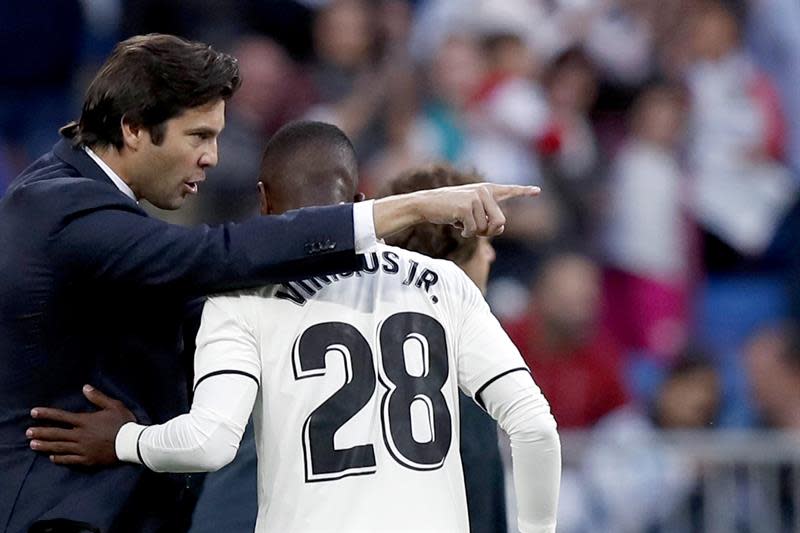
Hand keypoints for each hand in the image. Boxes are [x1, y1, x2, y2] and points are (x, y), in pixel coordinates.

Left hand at [27, 384, 135, 465]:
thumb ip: (98, 397)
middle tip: (27, 432)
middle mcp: (80, 435)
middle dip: (41, 432)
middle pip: (56, 433)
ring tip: (32, 445)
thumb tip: (85, 387)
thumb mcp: (114, 405)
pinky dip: (59, 459)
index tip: (33, 412)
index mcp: (85, 421)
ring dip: (45, 445)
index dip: (46, 414)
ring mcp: (83, 449)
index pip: (61, 416)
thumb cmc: (124, 423)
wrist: (131, 443)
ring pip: (59, 447)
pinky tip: (51, 458)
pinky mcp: (87, 460)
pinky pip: (69, 459)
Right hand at [374, 183, 540, 238]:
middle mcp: (484, 191)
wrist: (426, 204)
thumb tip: (500, 229)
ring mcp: (476, 198)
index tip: (537, 191)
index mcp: (486, 190)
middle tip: (476, 230)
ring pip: (486, 229)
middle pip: (500, 223)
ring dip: (474, 232)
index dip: (523, 191)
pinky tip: (456, 224)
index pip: (508, 190)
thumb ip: (487, 219)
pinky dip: (466, 233)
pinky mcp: (466, 207)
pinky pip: (474, 230)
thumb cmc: (448, 209)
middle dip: (489, 232)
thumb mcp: (469, 213)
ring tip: (462, 223)